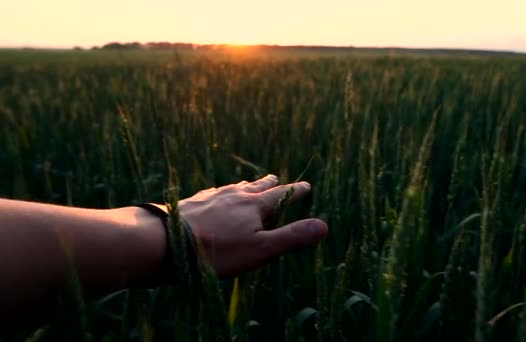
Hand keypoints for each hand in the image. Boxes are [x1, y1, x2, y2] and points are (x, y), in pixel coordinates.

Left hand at [177, 175, 326, 275]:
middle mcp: (234, 196)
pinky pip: (212, 194)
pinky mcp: (192, 203)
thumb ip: (291, 237)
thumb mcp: (260, 250)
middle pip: (257, 186)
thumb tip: (324, 225)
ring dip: (245, 186)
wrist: (166, 242)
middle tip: (276, 178)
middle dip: (269, 184)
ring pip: (233, 188)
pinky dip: (221, 193)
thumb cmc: (217, 251)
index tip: (307, 186)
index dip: (296, 192)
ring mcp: (211, 197)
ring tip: (247, 184)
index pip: (282, 195)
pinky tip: (213, 196)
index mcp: (255, 206)